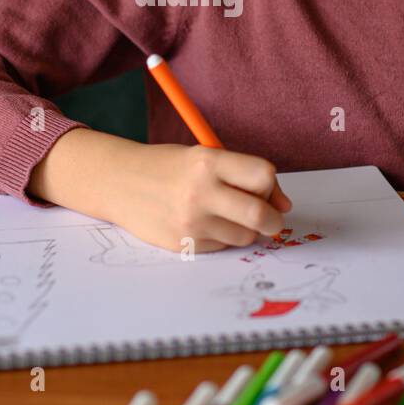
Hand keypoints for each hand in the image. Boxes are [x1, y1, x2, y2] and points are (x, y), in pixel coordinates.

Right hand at [115, 141, 291, 253]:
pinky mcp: (185, 245)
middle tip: (270, 219)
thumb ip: (243, 175)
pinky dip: (222, 237)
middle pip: (261, 215)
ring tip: (223, 214)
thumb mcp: (205, 158)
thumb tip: (283, 207)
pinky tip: (202, 223)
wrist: (120, 183)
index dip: (271, 186)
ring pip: (245, 236)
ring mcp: (192, 223)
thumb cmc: (169, 168)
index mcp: (208, 162)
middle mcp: (201, 193)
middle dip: (274, 220)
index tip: (266, 191)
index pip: (263, 175)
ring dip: (245, 229)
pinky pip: (222, 246)